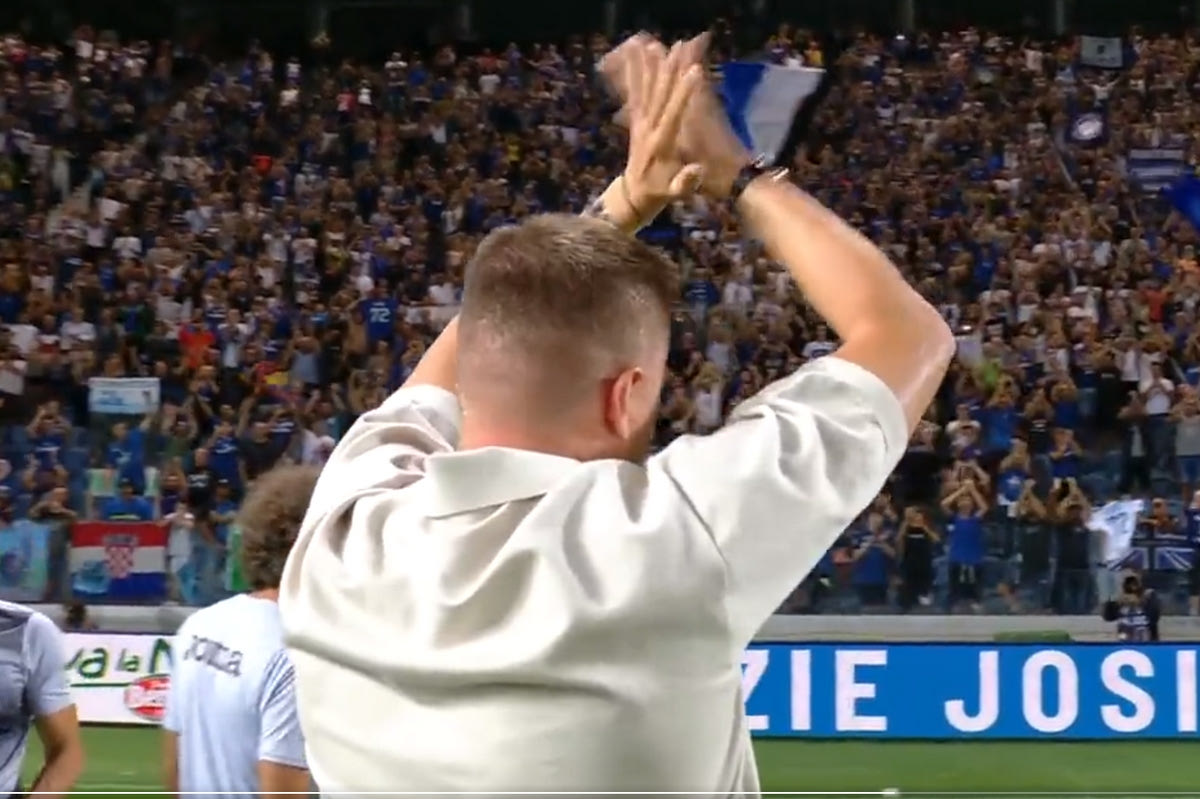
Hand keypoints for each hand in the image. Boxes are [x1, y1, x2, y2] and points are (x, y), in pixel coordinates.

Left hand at [620, 41, 704, 215]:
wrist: (631, 197)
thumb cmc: (657, 195)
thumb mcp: (672, 195)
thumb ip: (684, 183)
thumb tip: (697, 170)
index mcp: (660, 144)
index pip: (673, 114)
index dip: (684, 93)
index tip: (694, 72)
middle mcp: (648, 129)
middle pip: (659, 95)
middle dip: (669, 70)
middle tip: (679, 47)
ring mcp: (639, 124)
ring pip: (645, 91)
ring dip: (649, 67)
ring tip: (652, 44)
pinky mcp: (635, 121)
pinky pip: (634, 94)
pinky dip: (634, 75)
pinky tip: (634, 57)